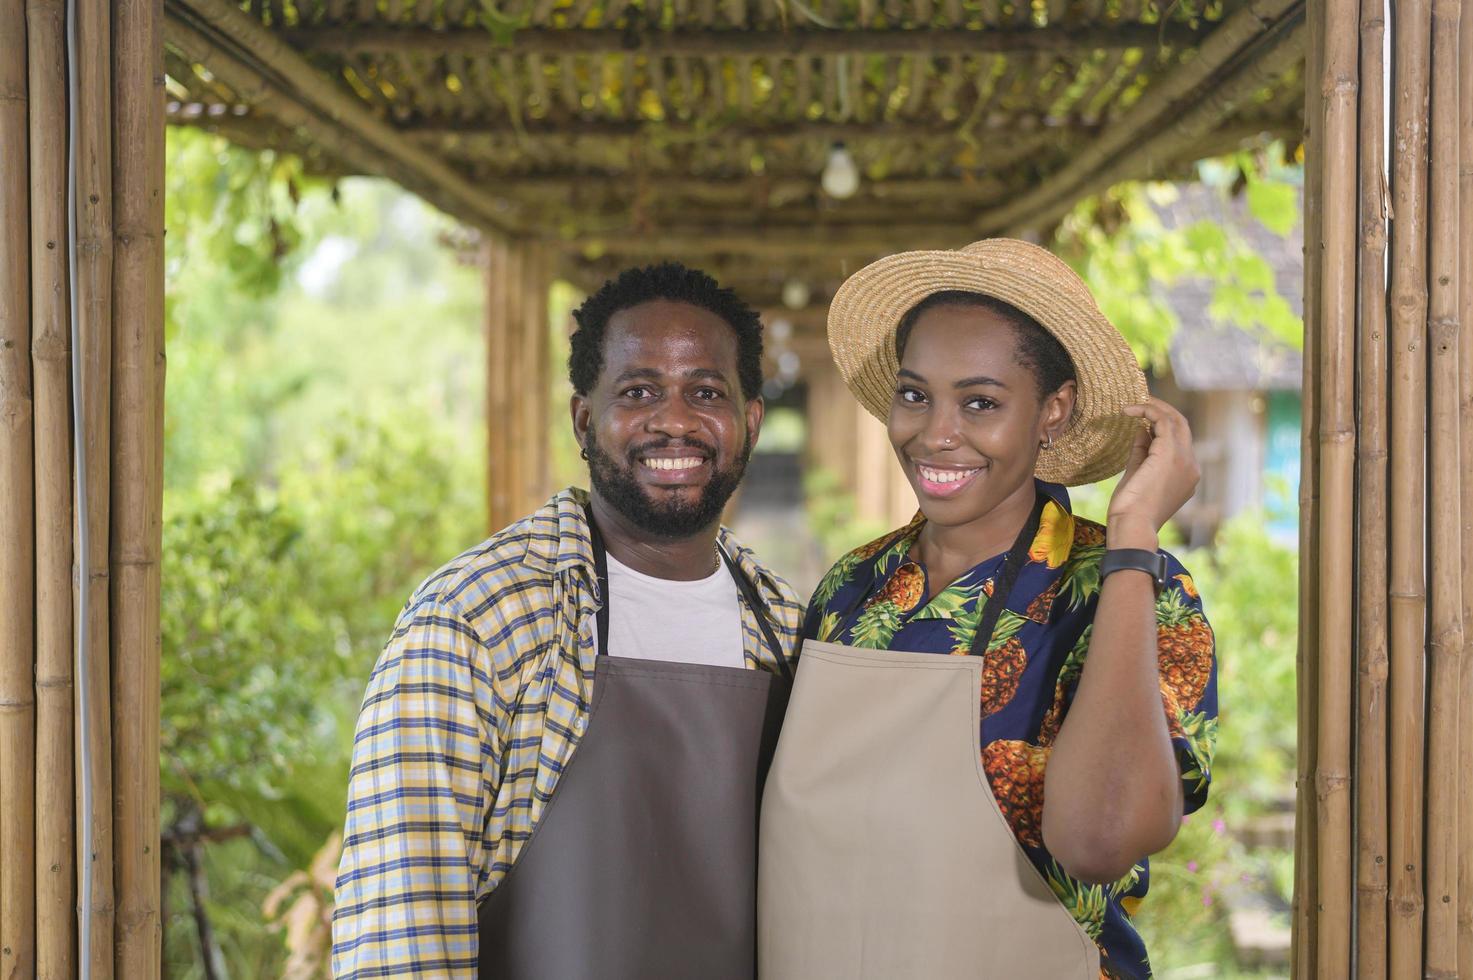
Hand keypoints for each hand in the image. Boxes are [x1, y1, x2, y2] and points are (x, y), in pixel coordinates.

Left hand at [1107, 398, 1199, 541]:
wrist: (1132, 525)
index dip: (1161, 425)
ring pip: (1175, 420)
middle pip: (1182, 426)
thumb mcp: (1138, 474)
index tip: (1142, 418)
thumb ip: (1142, 451)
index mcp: (1186, 474)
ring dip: (1154, 407)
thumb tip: (1142, 428)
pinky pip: (1162, 421)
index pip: (1179, 440)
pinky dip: (1147, 411)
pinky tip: (1129, 410)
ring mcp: (1184, 460)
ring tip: (1132, 403)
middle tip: (1139, 402)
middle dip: (1162, 410)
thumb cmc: (1131, 508)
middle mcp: (1191, 466)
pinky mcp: (1170, 454)